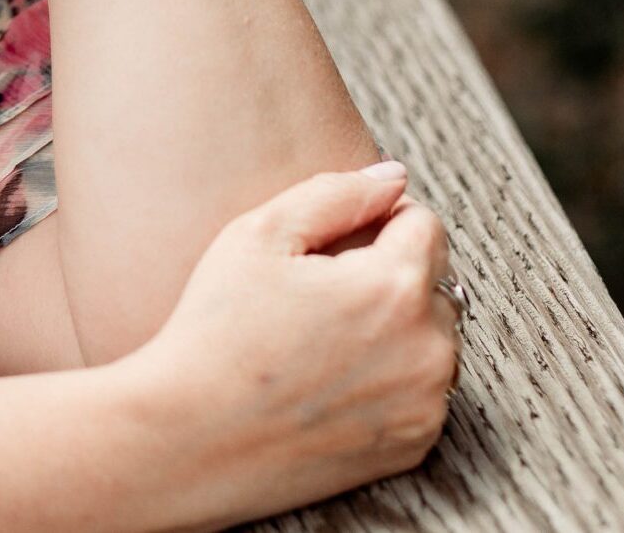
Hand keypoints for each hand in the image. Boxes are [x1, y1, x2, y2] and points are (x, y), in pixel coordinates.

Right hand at [122, 165, 461, 529]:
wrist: (191, 438)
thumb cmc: (217, 330)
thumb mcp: (259, 236)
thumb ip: (336, 193)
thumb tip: (394, 177)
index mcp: (394, 287)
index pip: (424, 224)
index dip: (377, 219)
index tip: (332, 243)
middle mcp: (429, 349)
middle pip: (432, 284)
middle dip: (388, 277)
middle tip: (318, 297)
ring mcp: (426, 404)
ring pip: (432, 340)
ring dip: (397, 330)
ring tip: (323, 341)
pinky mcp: (413, 445)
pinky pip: (422, 392)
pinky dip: (391, 380)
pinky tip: (331, 381)